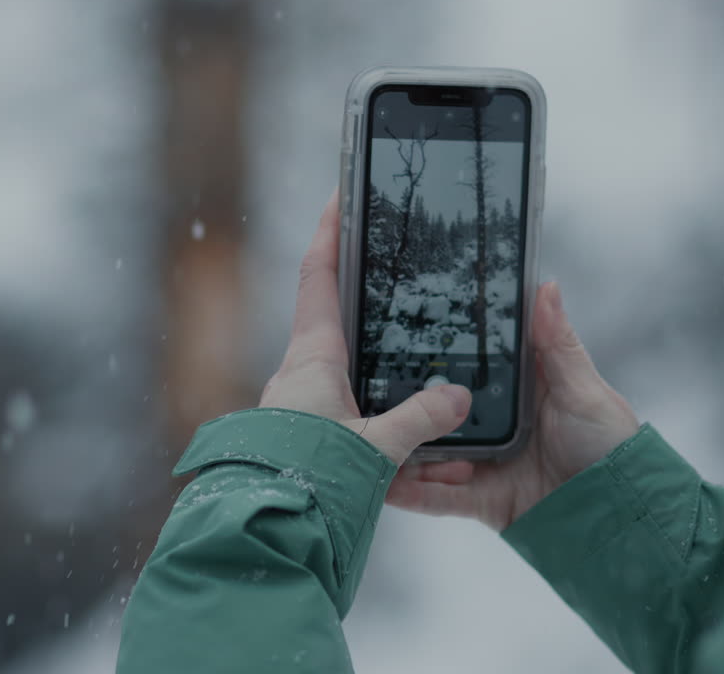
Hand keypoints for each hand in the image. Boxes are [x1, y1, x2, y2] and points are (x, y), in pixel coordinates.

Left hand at [259, 194, 471, 464]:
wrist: (264, 528)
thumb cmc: (310, 479)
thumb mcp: (377, 447)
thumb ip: (421, 419)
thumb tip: (460, 398)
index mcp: (311, 358)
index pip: (318, 277)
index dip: (330, 233)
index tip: (339, 195)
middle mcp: (298, 373)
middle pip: (327, 314)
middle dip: (355, 288)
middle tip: (387, 264)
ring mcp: (298, 403)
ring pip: (337, 362)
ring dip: (365, 348)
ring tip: (404, 340)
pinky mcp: (302, 432)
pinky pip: (339, 398)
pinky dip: (367, 391)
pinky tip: (392, 407)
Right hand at [386, 282, 639, 530]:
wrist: (619, 516)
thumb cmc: (612, 447)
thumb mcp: (583, 391)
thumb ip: (557, 344)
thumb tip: (546, 286)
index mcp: (514, 391)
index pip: (467, 368)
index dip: (436, 355)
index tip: (398, 335)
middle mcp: (491, 425)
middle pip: (437, 412)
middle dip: (405, 405)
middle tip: (367, 388)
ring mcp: (481, 463)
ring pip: (429, 453)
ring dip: (402, 447)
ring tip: (369, 435)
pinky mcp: (479, 500)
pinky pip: (437, 497)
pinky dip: (409, 492)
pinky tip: (383, 481)